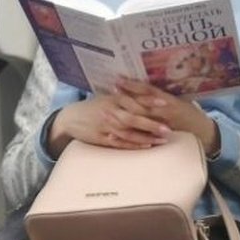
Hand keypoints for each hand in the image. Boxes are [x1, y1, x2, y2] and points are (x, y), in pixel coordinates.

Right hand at [47, 93, 170, 156]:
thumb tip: (144, 93)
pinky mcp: (101, 138)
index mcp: (113, 98)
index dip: (150, 101)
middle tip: (169, 128)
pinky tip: (146, 146)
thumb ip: (124, 96)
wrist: (70, 118)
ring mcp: (106, 126)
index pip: (134, 99)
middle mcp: (111, 111)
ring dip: (147, 137)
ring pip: (129, 132)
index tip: (166, 103)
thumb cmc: (92, 107)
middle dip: (152, 123)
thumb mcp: (107, 97)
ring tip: (163, 140)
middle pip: (134, 118)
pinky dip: (134, 145)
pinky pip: (120, 142)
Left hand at [114, 78, 219, 155]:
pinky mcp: (159, 139)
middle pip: (140, 105)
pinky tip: (112, 135)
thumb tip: (143, 83)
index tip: (120, 80)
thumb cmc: (189, 113)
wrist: (202, 132)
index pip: (149, 91)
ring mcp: (162, 127)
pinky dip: (125, 137)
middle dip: (124, 98)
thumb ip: (162, 93)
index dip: (133, 85)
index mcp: (170, 100)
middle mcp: (165, 112)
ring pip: (138, 121)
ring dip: (121, 116)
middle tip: (110, 92)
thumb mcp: (180, 99)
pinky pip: (140, 138)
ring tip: (106, 110)